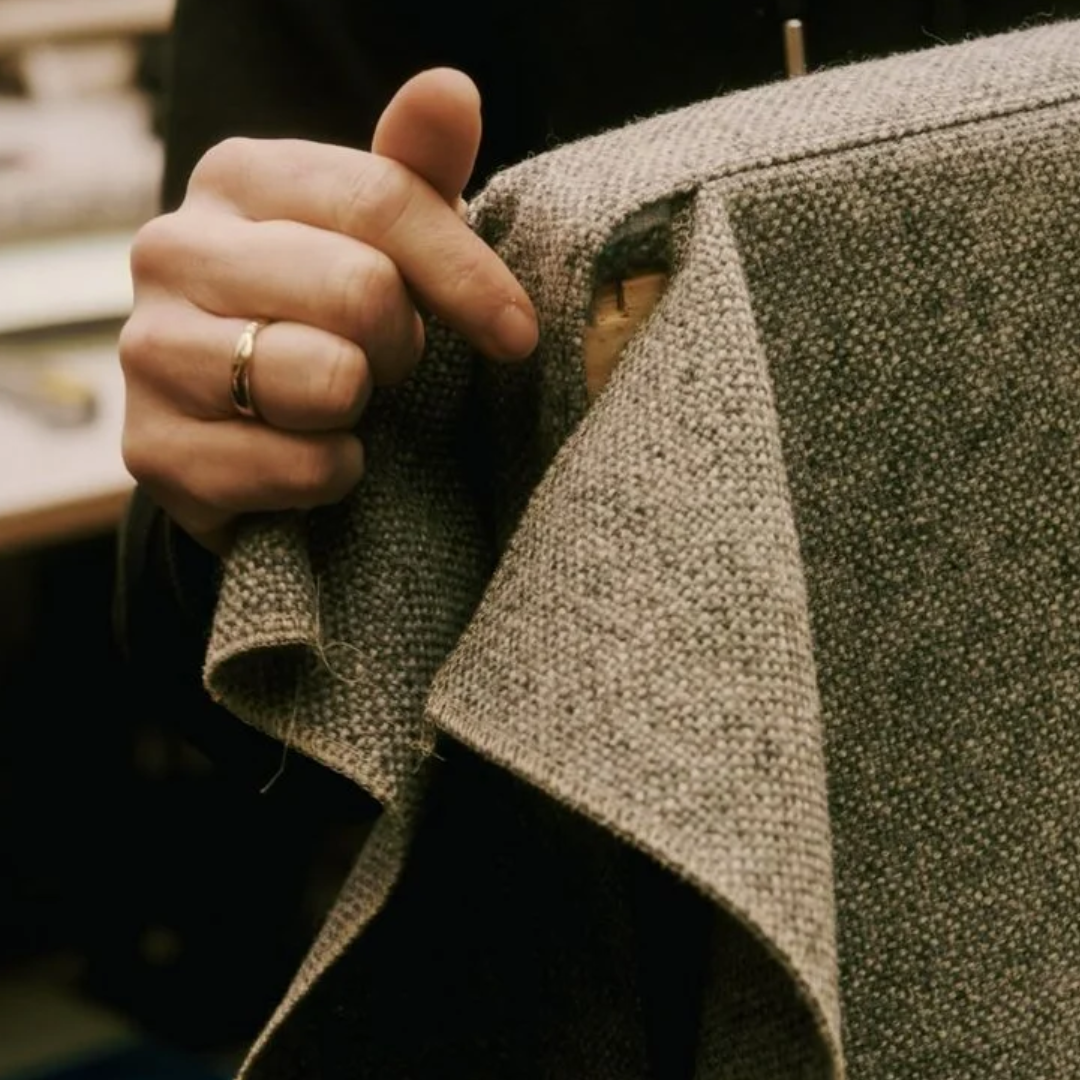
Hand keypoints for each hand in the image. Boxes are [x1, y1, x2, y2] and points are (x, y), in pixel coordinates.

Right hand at [120, 68, 537, 552]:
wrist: (245, 427)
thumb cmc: (328, 320)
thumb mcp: (381, 240)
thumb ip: (416, 170)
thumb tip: (452, 89)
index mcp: (236, 177)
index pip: (382, 201)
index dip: (466, 275)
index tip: (516, 333)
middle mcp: (172, 249)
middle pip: (361, 290)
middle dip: (404, 345)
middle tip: (388, 364)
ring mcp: (149, 351)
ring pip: (326, 379)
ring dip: (364, 409)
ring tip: (342, 402)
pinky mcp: (153, 451)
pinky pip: (299, 468)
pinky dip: (333, 475)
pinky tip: (313, 455)